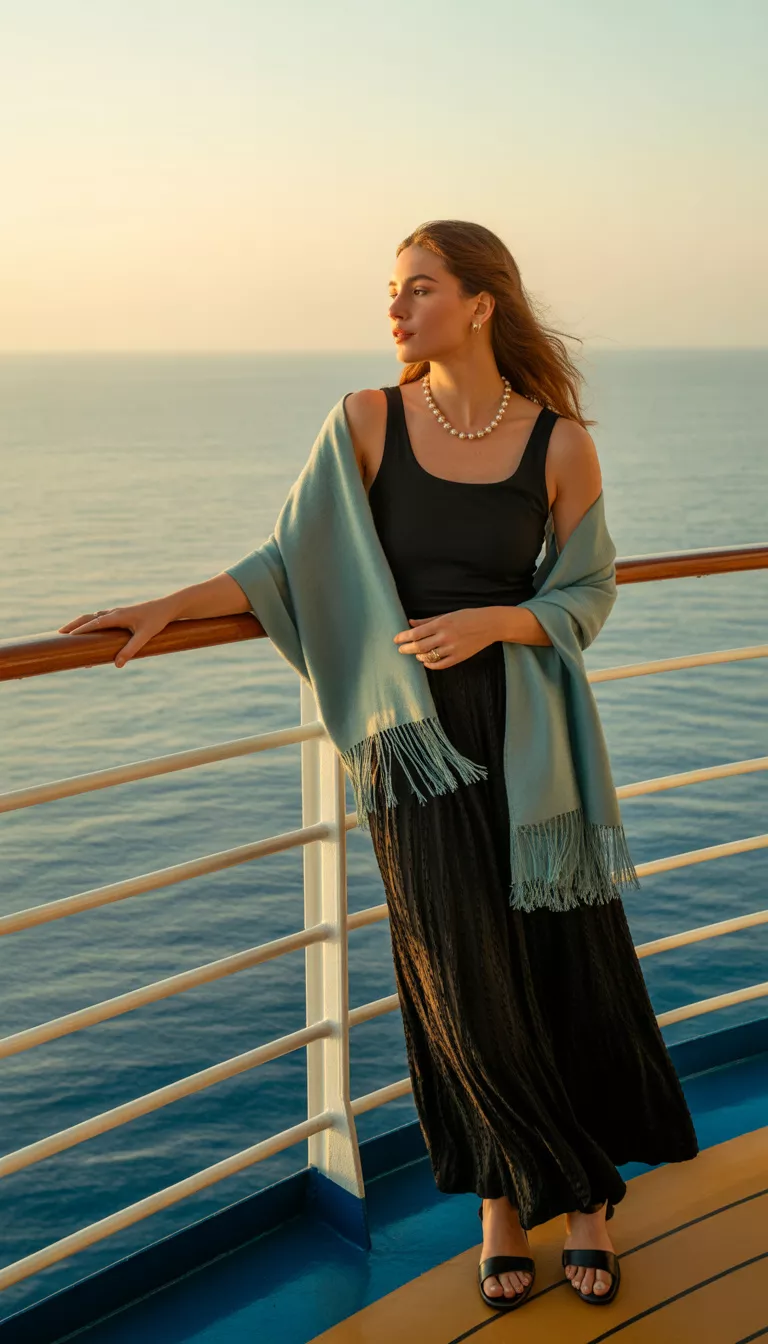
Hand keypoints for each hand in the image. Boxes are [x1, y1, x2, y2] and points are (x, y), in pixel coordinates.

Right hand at [57, 596, 178, 667]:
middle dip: (73, 626)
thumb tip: (117, 665)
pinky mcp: (121, 615)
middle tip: (59, 634)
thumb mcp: (144, 637)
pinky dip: (90, 623)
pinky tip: (88, 630)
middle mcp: (114, 612)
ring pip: (93, 617)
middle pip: (88, 618)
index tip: (66, 637)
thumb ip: (130, 650)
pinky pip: (101, 619)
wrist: (168, 607)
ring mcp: (117, 613)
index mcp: (117, 616)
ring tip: (68, 633)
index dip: (80, 630)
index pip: (93, 623)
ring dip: (80, 624)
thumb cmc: (157, 621)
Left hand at [393, 608, 499, 669]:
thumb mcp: (447, 615)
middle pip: (419, 647)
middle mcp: (446, 637)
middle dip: (406, 649)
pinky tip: (426, 661)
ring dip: (418, 656)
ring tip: (415, 654)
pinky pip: (440, 665)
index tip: (396, 639)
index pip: (416, 633)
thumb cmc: (467, 617)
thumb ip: (427, 621)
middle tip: (400, 650)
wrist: (489, 625)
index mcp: (441, 624)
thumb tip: (410, 623)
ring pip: (429, 657)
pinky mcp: (459, 657)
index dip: (403, 637)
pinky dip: (430, 664)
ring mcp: (453, 648)